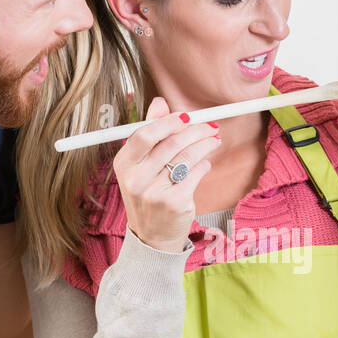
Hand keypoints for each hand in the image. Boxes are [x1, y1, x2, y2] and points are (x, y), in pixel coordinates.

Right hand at [114, 97, 221, 252]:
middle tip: (209, 126)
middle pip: (171, 143)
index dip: (169, 122)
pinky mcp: (176, 203)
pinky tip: (205, 163)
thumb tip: (159, 102)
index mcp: (123, 165)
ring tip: (214, 140)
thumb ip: (149, 132)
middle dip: (195, 130)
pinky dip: (204, 164)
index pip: (145, 134)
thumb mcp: (140, 166)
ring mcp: (155, 193)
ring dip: (206, 144)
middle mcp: (136, 179)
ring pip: (188, 156)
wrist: (152, 236)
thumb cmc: (148, 194)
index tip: (186, 116)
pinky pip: (197, 173)